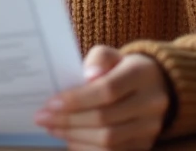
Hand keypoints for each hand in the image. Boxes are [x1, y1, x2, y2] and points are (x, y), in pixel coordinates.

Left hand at [34, 46, 171, 149]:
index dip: (77, 99)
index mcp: (142, 74)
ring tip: (51, 128)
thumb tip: (87, 76)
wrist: (153, 85)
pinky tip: (69, 139)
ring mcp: (150, 127)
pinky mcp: (145, 144)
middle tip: (42, 118)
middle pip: (105, 118)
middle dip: (69, 120)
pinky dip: (86, 148)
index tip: (51, 103)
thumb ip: (97, 60)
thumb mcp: (110, 54)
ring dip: (74, 136)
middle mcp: (151, 103)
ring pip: (108, 140)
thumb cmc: (121, 68)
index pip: (108, 90)